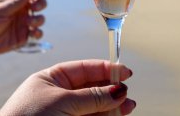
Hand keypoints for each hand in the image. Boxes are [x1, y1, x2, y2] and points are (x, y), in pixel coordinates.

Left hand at [0, 0, 46, 53]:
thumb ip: (15, 2)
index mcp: (16, 1)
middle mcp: (22, 11)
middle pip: (39, 4)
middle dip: (41, 4)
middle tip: (35, 7)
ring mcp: (24, 24)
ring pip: (40, 19)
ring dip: (39, 19)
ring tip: (30, 22)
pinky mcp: (24, 37)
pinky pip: (37, 34)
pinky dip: (39, 33)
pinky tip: (33, 33)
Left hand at [0, 59, 135, 115]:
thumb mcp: (62, 102)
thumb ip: (92, 97)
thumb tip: (118, 90)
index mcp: (52, 79)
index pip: (83, 69)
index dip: (105, 69)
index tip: (124, 71)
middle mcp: (59, 94)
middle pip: (92, 88)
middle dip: (111, 90)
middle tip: (126, 94)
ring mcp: (64, 112)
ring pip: (94, 106)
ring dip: (111, 106)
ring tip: (128, 107)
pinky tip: (116, 115)